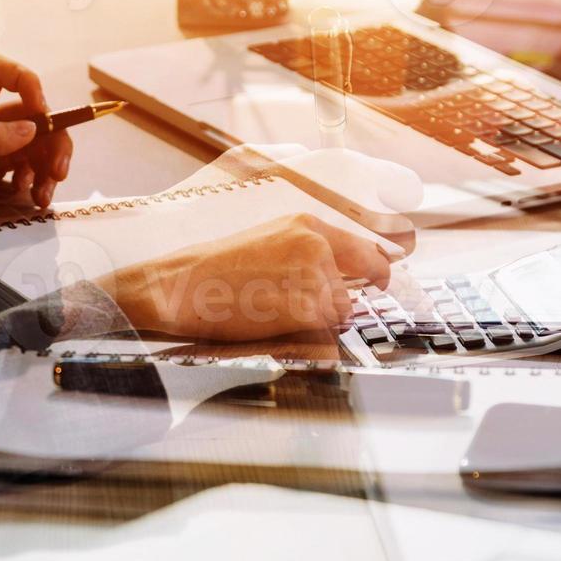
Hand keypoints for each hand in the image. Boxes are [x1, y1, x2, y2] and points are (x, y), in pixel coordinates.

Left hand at [0, 53, 72, 226]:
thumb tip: (29, 127)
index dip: (22, 78)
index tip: (40, 107)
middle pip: (31, 111)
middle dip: (53, 137)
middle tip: (58, 169)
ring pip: (42, 138)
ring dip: (54, 163)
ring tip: (46, 192)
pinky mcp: (11, 170)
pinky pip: (40, 164)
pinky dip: (47, 180)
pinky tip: (37, 198)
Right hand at [95, 215, 401, 340]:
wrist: (180, 288)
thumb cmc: (214, 269)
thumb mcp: (267, 241)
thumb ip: (307, 251)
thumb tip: (341, 272)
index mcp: (307, 226)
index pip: (365, 248)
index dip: (378, 267)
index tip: (380, 279)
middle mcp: (318, 247)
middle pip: (359, 283)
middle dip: (349, 299)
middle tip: (333, 311)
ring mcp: (314, 278)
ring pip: (341, 311)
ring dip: (322, 320)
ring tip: (278, 313)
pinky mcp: (306, 309)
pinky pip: (325, 331)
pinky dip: (309, 335)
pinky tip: (275, 324)